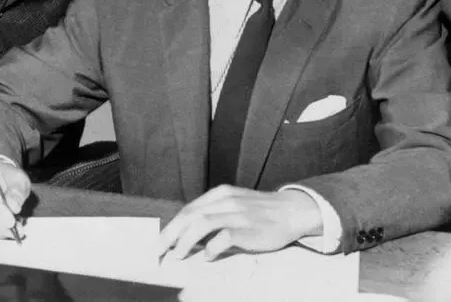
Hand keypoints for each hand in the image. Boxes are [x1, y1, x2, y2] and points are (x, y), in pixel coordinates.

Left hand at [158, 186, 321, 260]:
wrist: (292, 211)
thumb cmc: (261, 212)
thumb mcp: (235, 205)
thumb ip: (214, 214)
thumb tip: (187, 235)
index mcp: (220, 194)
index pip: (188, 210)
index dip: (170, 227)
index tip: (158, 244)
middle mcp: (226, 201)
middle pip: (189, 216)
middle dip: (169, 235)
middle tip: (158, 252)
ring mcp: (237, 214)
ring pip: (201, 224)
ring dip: (184, 242)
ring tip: (176, 256)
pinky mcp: (248, 229)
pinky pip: (224, 237)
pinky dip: (211, 247)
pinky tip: (207, 256)